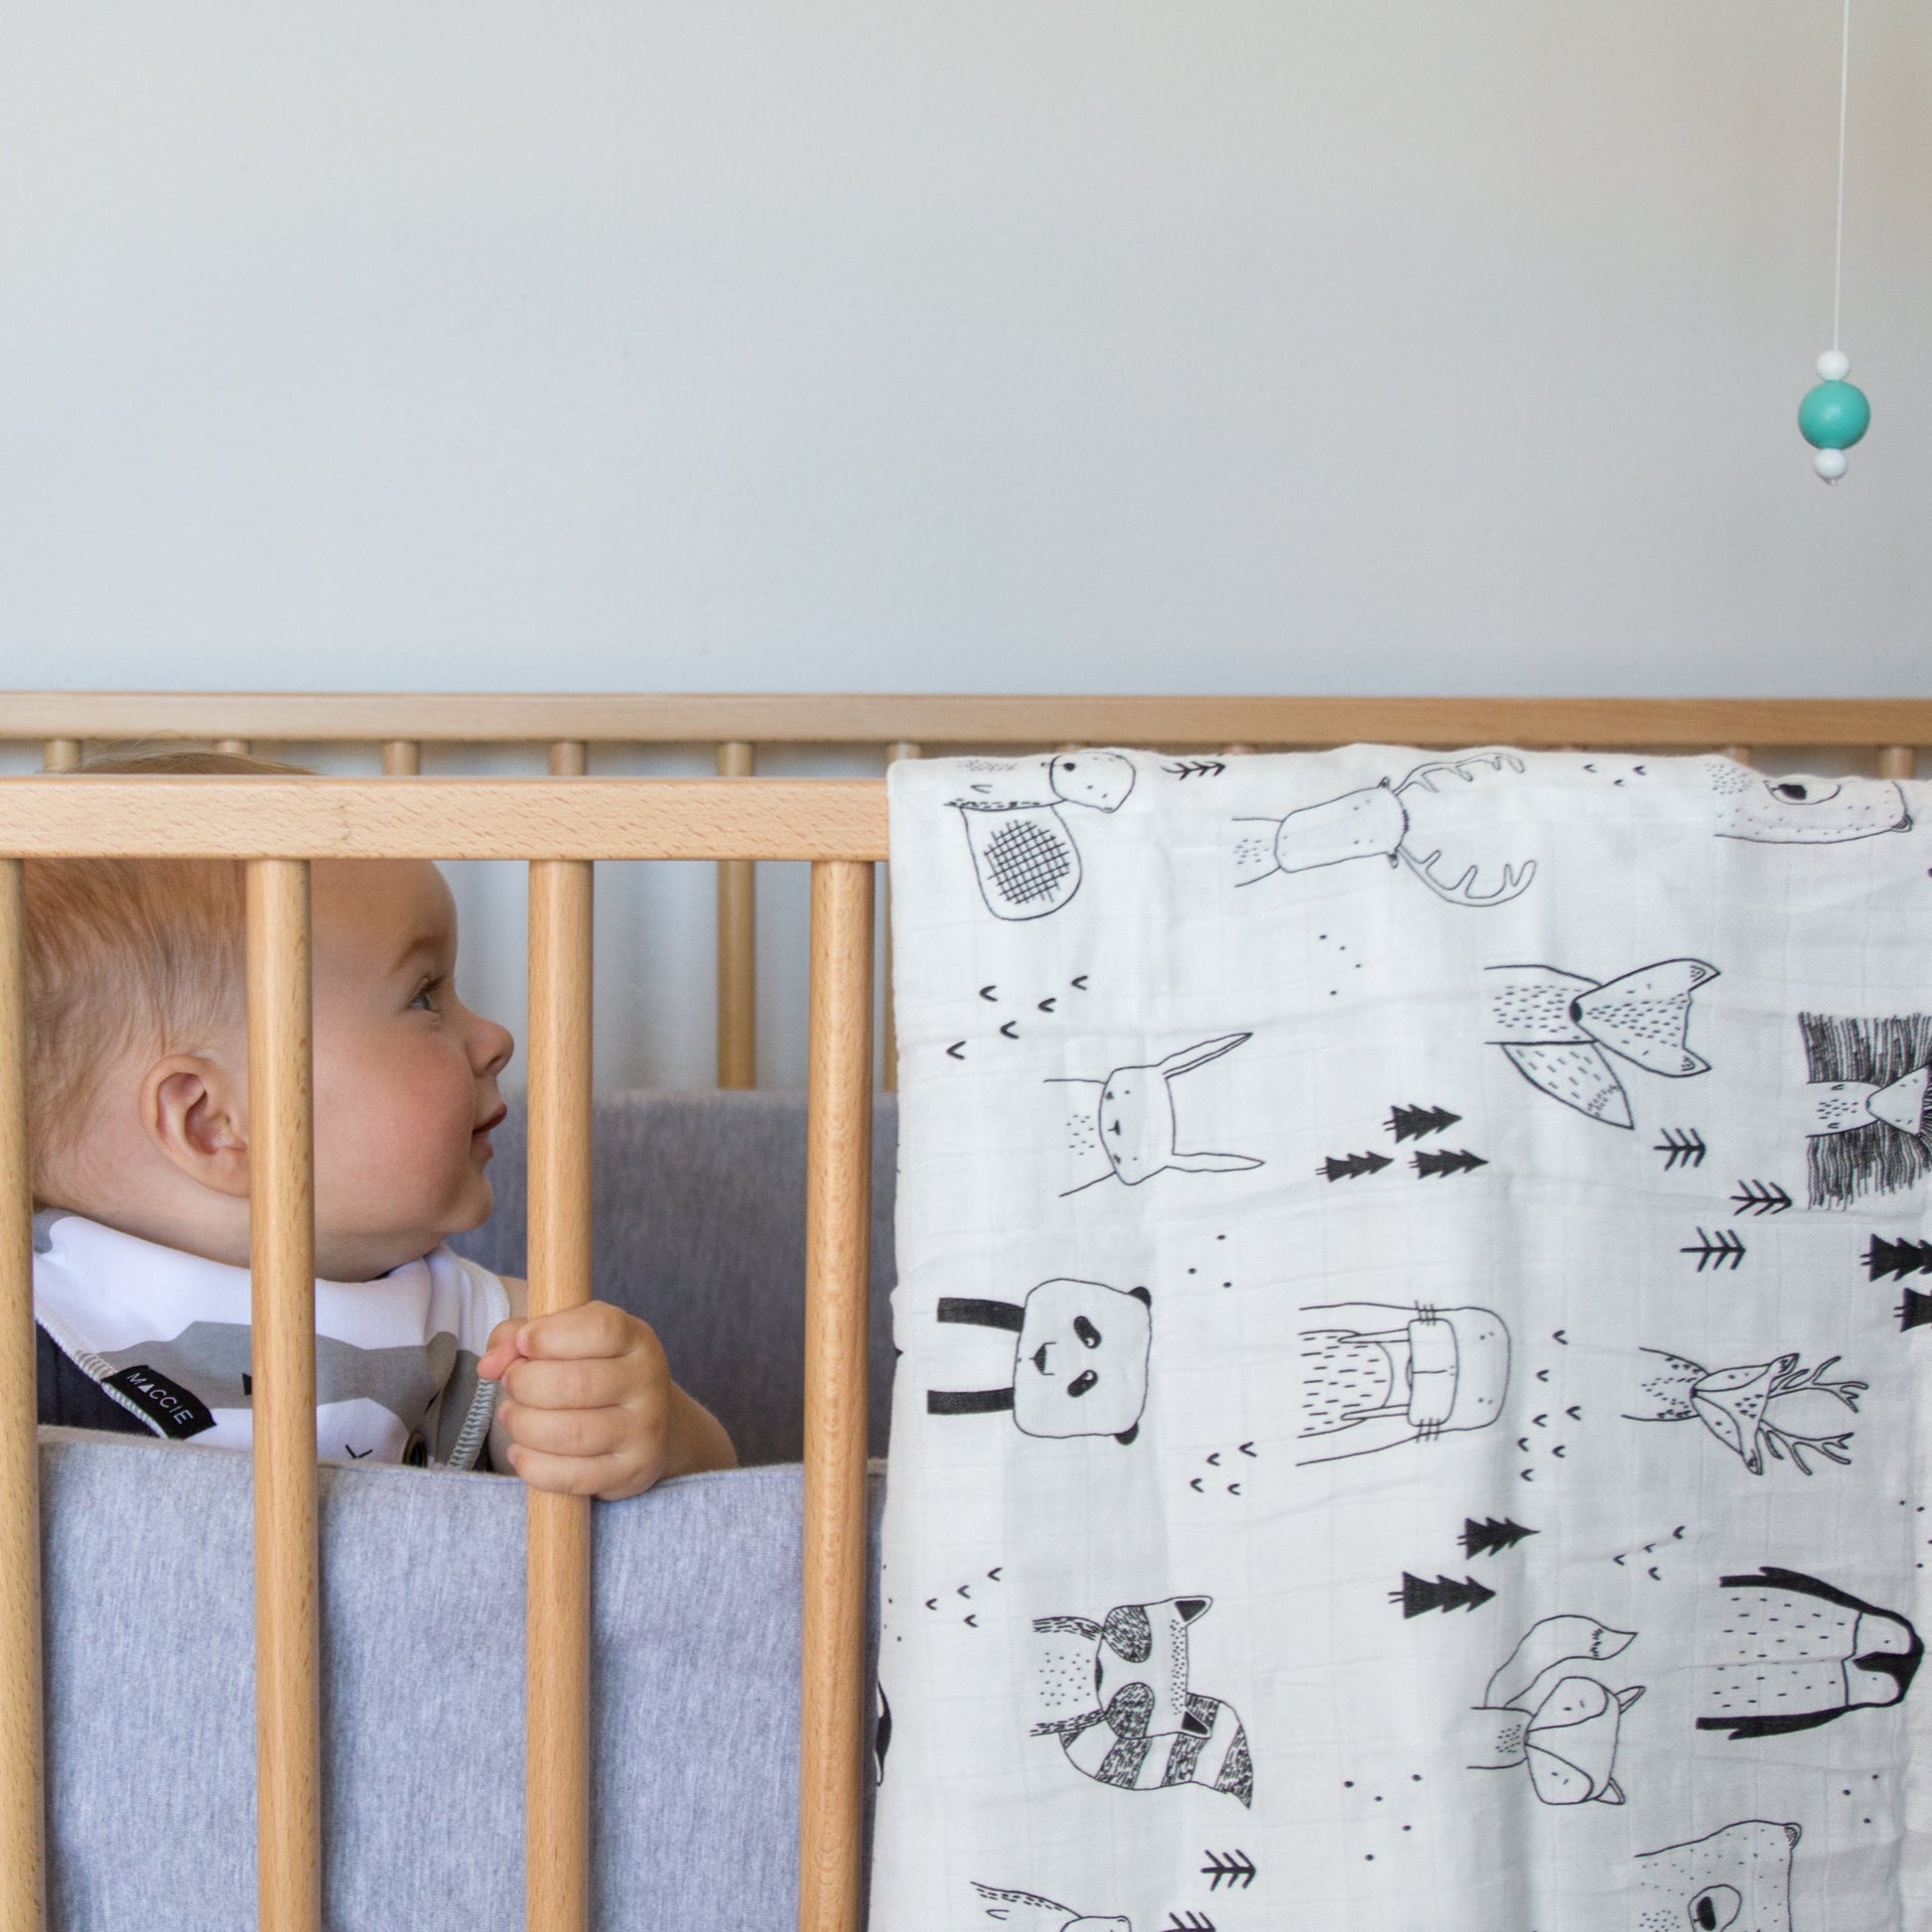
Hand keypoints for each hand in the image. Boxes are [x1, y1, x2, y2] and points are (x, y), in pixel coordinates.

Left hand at [476, 1301, 735, 1499]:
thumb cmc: (592, 1370)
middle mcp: (648, 1381)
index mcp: (636, 1338)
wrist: (646, 1423)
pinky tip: (521, 1451)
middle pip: (575, 1384)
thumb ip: (517, 1336)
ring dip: (523, 1426)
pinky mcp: (631, 1471)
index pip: (599, 1329)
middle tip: (510, 1385)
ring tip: (513, 1417)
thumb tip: (489, 1364)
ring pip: (570, 1433)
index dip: (549, 1335)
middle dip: (524, 1384)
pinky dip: (532, 1465)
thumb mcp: (563, 1338)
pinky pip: (572, 1476)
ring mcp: (643, 1430)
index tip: (523, 1342)